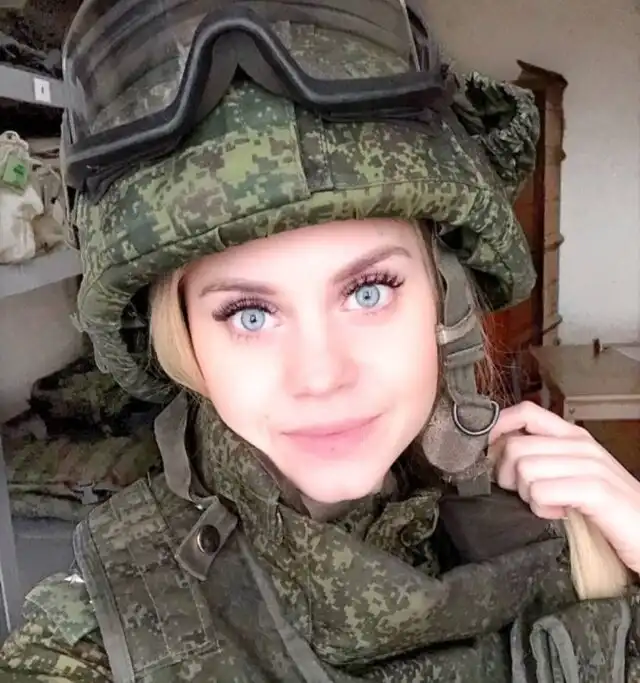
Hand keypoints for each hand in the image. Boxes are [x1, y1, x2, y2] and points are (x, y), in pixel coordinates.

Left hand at [488, 401, 639, 574]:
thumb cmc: (607, 508)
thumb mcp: (571, 475)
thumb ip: (542, 458)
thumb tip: (497, 452)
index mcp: (573, 436)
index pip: (525, 412)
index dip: (497, 428)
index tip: (488, 453)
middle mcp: (580, 445)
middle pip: (515, 446)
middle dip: (509, 476)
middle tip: (528, 494)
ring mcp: (590, 465)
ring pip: (524, 469)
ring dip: (528, 496)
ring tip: (550, 505)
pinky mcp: (596, 491)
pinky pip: (542, 492)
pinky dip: (543, 509)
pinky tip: (561, 514)